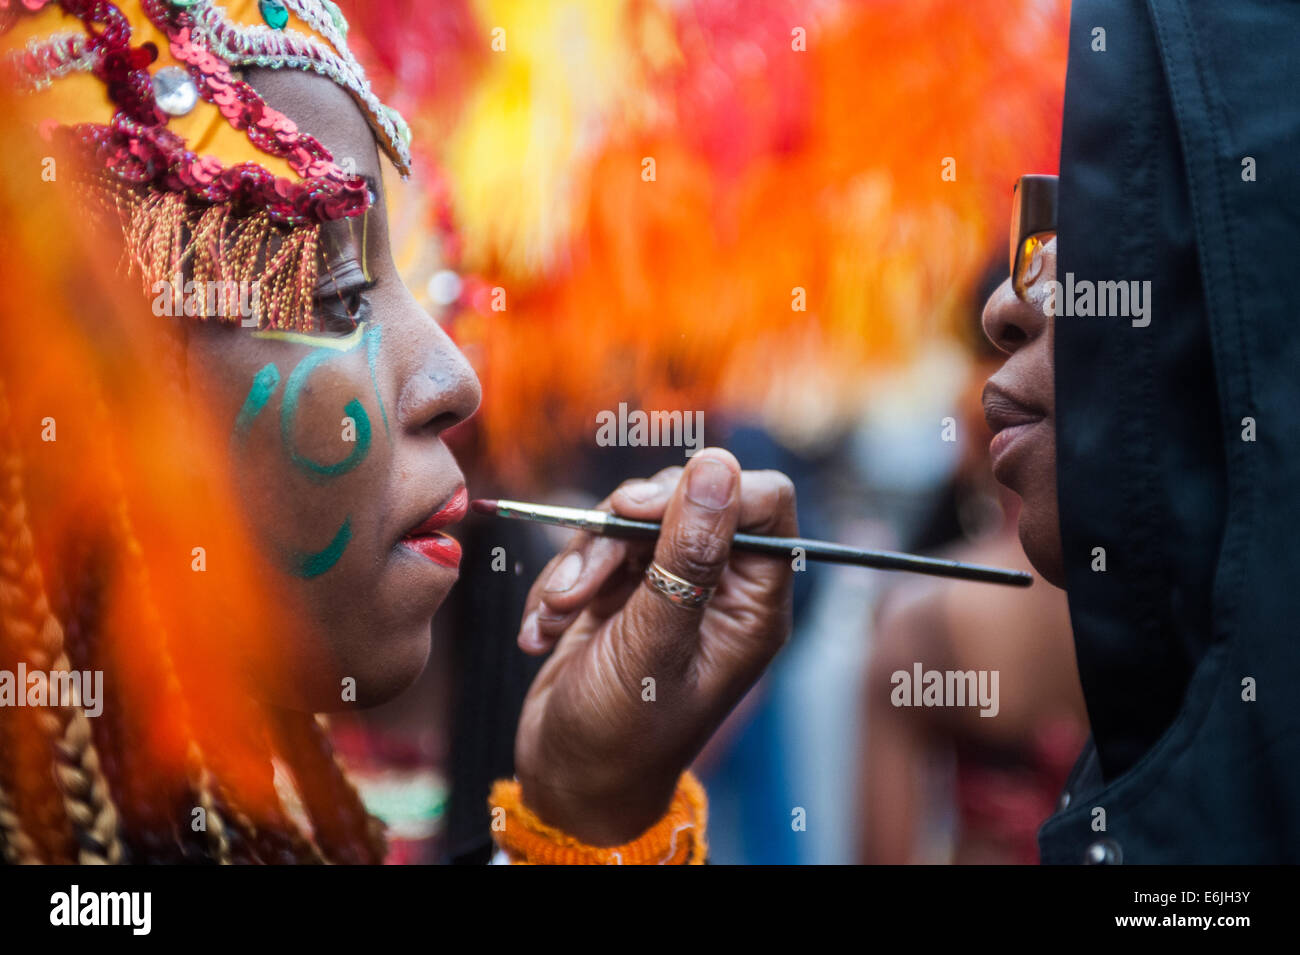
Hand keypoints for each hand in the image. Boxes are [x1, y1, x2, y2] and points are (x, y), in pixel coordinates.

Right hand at [512, 448, 796, 844]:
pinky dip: (561, 582)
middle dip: (625, 527)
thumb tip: (719, 467)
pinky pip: (593, 548)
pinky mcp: (621, 590)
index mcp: (753, 602)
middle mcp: (718, 586)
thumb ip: (687, 554)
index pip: (763, 501)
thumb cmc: (621, 735)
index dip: (708, 489)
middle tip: (589, 571)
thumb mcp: (654, 642)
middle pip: (687, 496)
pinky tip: (544, 629)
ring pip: (631, 518)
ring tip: (560, 613)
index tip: (643, 510)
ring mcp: (667, 585)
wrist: (565, 782)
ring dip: (583, 559)